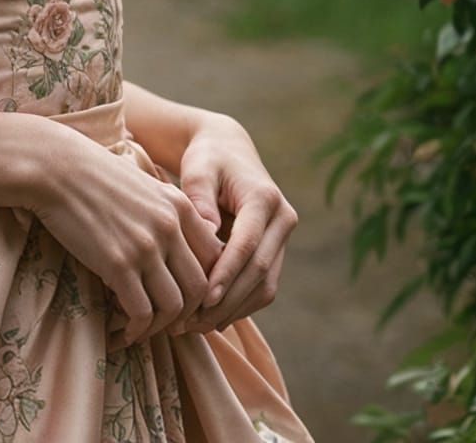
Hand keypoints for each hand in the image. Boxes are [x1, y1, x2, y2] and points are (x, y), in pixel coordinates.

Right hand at [22, 120, 223, 346]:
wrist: (54, 168)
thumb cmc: (94, 175)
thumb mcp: (143, 185)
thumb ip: (168, 212)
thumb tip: (183, 246)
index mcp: (179, 206)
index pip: (215, 258)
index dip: (208, 285)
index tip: (190, 299)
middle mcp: (169, 227)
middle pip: (201, 288)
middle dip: (189, 314)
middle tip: (170, 323)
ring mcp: (144, 246)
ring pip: (174, 306)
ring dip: (162, 326)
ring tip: (145, 328)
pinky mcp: (117, 263)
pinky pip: (141, 311)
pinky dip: (136, 329)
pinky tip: (124, 331)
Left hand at [162, 114, 298, 335]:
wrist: (228, 150)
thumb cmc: (207, 158)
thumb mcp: (198, 169)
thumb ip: (200, 199)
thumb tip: (208, 236)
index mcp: (265, 198)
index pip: (248, 245)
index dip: (227, 274)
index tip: (203, 299)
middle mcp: (282, 219)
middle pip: (260, 272)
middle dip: (227, 301)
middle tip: (192, 321)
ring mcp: (283, 237)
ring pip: (266, 286)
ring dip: (234, 310)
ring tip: (197, 325)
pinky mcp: (277, 251)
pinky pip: (264, 286)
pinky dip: (240, 305)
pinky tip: (211, 317)